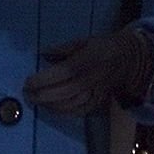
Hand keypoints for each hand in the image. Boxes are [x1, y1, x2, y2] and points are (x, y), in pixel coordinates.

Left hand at [23, 27, 153, 115]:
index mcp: (85, 61)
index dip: (43, 79)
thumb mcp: (81, 41)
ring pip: (69, 105)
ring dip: (50, 105)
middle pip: (63, 92)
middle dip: (42, 95)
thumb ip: (62, 49)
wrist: (127, 59)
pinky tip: (52, 108)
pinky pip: (78, 111)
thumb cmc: (101, 47)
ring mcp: (94, 93)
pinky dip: (63, 112)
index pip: (61, 73)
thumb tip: (43, 54)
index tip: (28, 81)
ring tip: (36, 101)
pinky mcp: (97, 102)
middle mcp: (89, 80)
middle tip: (27, 94)